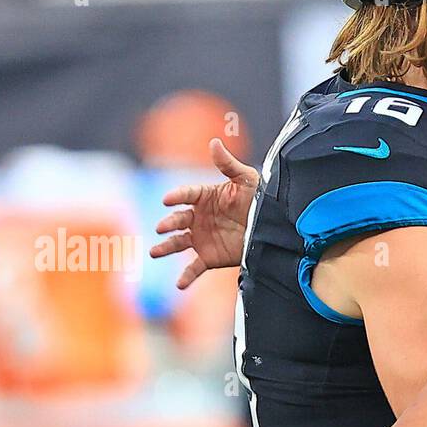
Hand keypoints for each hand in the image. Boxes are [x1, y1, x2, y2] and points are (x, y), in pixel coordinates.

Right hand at [151, 138, 259, 289]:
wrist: (273, 228)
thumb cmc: (260, 199)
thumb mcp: (247, 180)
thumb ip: (228, 164)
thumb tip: (214, 141)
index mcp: (205, 196)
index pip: (187, 194)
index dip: (177, 196)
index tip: (167, 200)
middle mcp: (199, 217)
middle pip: (179, 220)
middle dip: (169, 223)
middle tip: (161, 227)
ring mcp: (202, 238)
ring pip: (179, 243)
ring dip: (166, 248)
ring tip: (154, 252)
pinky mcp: (210, 257)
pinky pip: (194, 267)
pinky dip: (186, 276)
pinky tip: (178, 285)